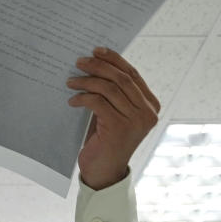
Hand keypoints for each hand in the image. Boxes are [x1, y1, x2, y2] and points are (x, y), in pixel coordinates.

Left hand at [67, 47, 159, 189]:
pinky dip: (82, 97)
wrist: (102, 171)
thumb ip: (113, 93)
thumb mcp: (112, 113)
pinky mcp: (119, 128)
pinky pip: (98, 102)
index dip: (114, 60)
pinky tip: (72, 101)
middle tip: (78, 62)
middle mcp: (148, 113)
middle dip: (98, 66)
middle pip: (121, 78)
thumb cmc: (104, 140)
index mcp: (150, 106)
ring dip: (86, 81)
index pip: (132, 75)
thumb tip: (95, 64)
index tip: (96, 50)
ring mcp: (136, 121)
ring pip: (109, 88)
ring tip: (70, 81)